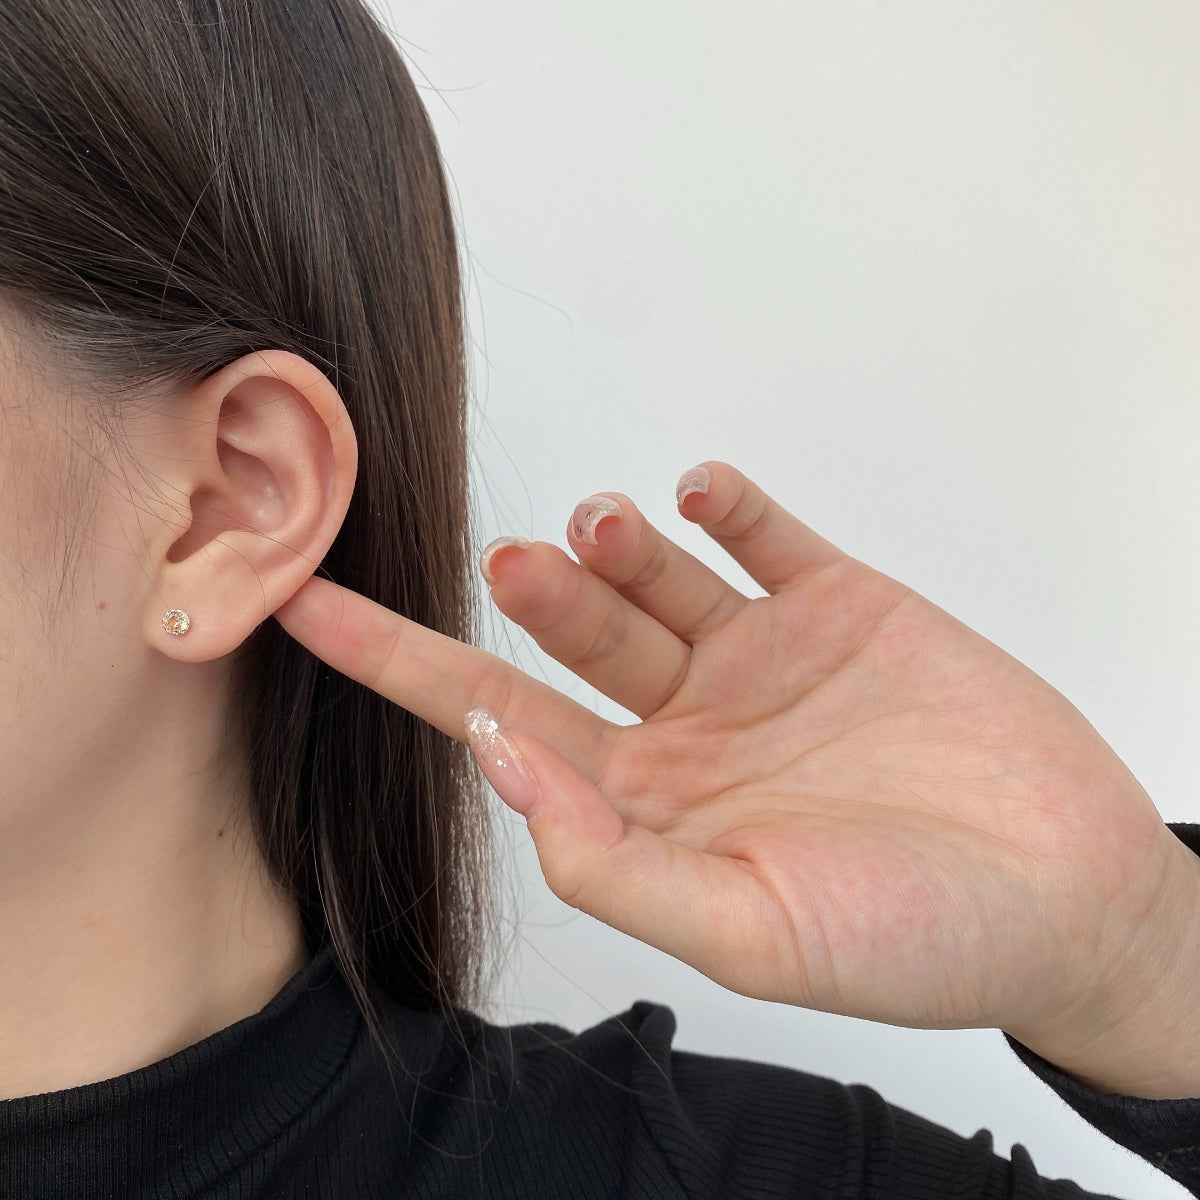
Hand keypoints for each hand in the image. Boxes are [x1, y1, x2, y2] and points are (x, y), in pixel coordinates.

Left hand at [273, 461, 1195, 1071]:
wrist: (1065, 894)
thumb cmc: (916, 937)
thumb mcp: (753, 935)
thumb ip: (614, 861)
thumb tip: (500, 772)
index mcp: (648, 803)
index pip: (493, 723)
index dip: (395, 665)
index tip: (305, 607)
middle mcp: (688, 722)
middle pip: (570, 637)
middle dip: (532, 592)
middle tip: (518, 560)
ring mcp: (762, 657)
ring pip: (656, 578)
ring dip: (617, 541)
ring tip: (606, 526)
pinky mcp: (839, 604)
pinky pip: (765, 536)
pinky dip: (727, 507)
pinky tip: (702, 495)